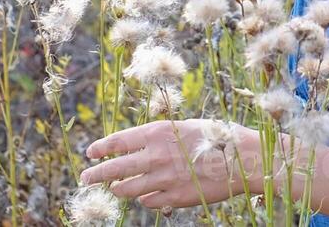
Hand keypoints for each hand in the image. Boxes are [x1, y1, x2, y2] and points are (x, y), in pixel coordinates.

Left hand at [80, 118, 259, 210]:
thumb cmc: (219, 136)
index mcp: (158, 132)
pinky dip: (145, 198)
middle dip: (96, 174)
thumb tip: (141, 144)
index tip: (90, 153)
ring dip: (118, 188)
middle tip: (85, 177)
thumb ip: (161, 137)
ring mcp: (163, 179)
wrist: (244, 159)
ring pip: (127, 189)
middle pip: (114, 169)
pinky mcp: (174, 198)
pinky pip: (149, 201)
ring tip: (114, 188)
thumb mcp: (186, 127)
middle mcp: (156, 155)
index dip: (101, 148)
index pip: (118, 141)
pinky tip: (146, 195)